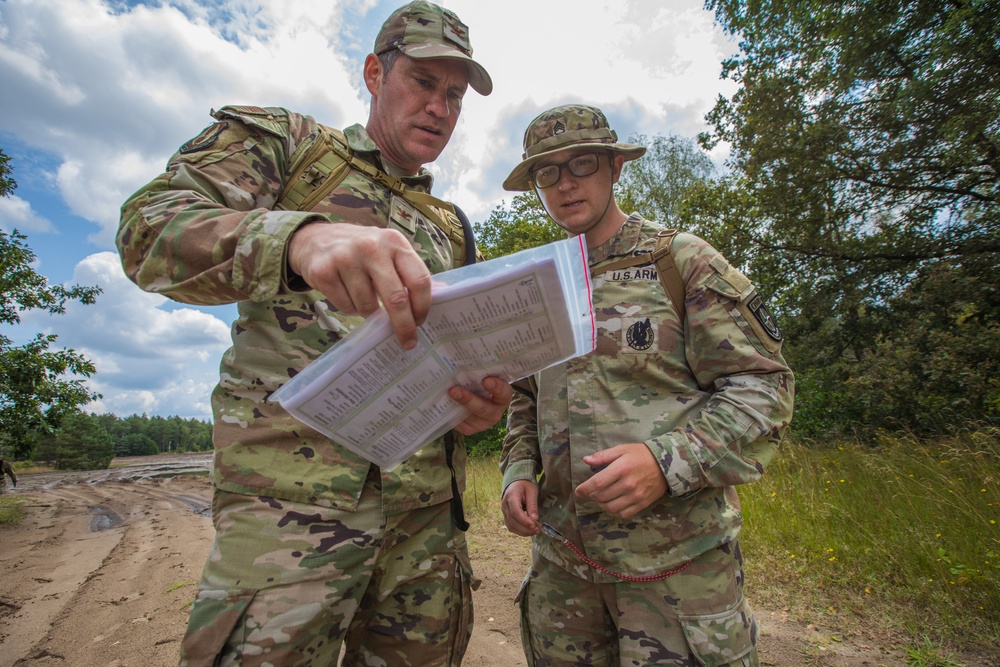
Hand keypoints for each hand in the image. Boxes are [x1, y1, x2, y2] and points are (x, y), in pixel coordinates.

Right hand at [288, 222, 432, 348]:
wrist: (315, 239)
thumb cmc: (361, 251)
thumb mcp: (389, 252)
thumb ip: (410, 272)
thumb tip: (442, 295)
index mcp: (394, 242)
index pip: (419, 279)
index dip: (423, 306)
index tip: (421, 323)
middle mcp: (371, 246)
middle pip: (396, 298)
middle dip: (403, 325)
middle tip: (408, 342)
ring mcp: (345, 257)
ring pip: (367, 306)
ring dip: (369, 312)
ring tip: (364, 298)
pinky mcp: (323, 271)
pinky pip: (345, 306)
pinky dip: (349, 307)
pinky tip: (346, 292)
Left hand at [448, 377, 512, 435]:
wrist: (476, 397)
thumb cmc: (481, 383)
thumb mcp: (485, 377)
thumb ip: (481, 372)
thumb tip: (467, 359)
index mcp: (502, 398)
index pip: (504, 393)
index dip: (496, 387)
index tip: (486, 380)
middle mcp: (495, 413)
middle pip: (483, 409)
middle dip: (468, 400)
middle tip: (454, 390)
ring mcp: (482, 423)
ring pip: (470, 417)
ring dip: (457, 406)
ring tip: (446, 395)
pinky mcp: (470, 429)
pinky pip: (460, 424)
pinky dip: (451, 414)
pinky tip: (444, 404)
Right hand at [501, 479, 539, 536]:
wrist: (516, 482)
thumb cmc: (525, 485)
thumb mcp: (532, 491)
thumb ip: (532, 505)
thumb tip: (535, 519)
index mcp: (511, 496)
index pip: (515, 512)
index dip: (525, 521)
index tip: (534, 526)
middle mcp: (504, 505)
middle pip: (513, 521)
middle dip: (525, 528)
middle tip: (538, 530)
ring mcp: (504, 511)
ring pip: (511, 526)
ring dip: (523, 532)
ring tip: (534, 531)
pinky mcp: (506, 516)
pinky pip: (511, 526)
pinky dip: (519, 531)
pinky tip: (528, 531)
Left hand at [574, 443, 666, 518]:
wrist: (666, 464)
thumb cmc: (641, 455)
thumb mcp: (622, 449)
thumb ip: (603, 456)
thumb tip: (586, 460)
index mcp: (621, 468)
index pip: (598, 483)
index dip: (585, 489)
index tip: (578, 492)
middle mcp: (628, 484)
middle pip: (602, 496)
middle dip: (592, 496)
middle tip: (591, 492)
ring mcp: (636, 496)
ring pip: (611, 507)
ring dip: (601, 504)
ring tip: (600, 498)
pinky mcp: (642, 503)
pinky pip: (623, 513)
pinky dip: (614, 511)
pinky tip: (612, 504)